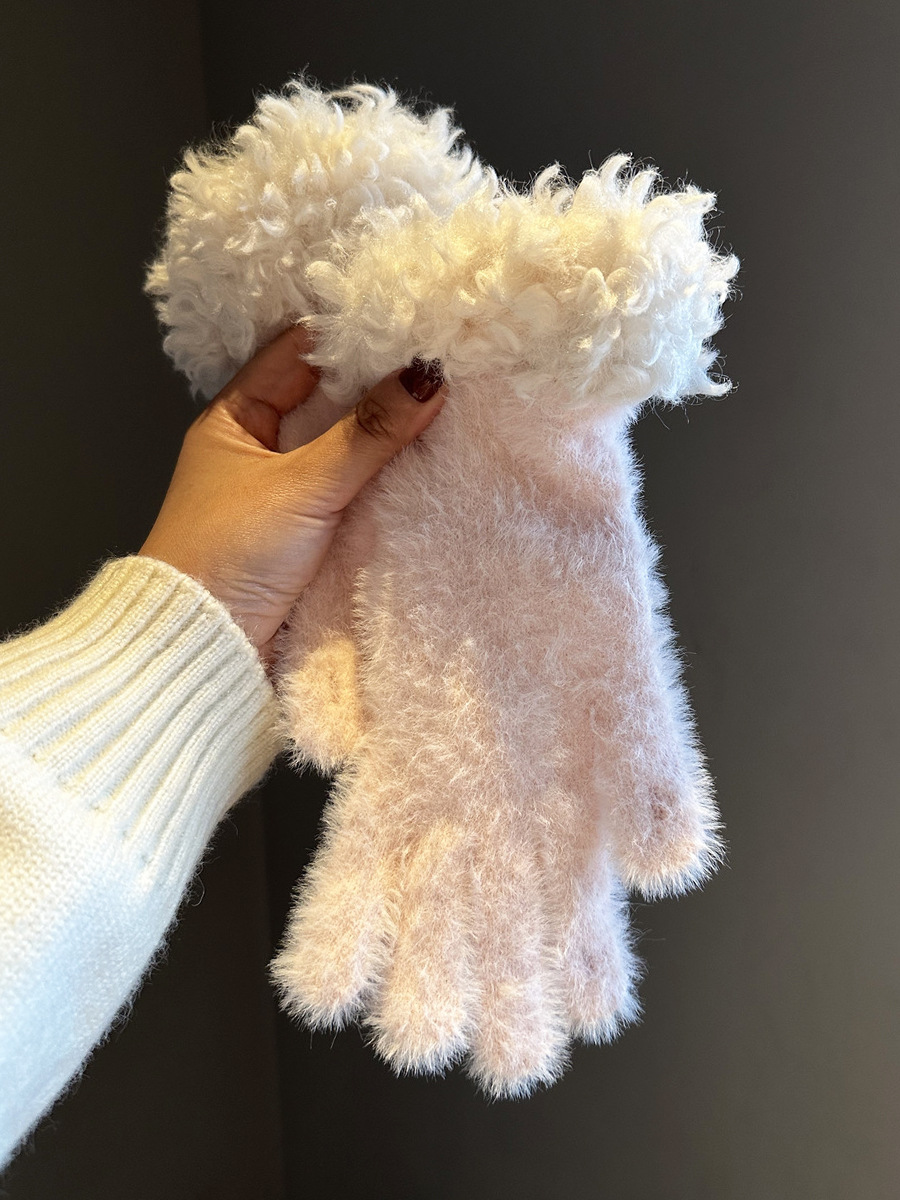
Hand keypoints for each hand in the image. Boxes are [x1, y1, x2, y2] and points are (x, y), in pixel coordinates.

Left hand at [138, 326, 445, 669]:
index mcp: (234, 418)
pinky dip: (382, 475)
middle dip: (377, 383)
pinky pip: (351, 487)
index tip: (408, 325)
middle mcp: (257, 447)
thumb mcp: (304, 485)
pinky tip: (423, 461)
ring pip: (343, 444)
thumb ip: (368, 432)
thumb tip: (427, 377)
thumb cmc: (233, 553)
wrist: (209, 647)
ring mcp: (282, 491)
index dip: (348, 336)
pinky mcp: (305, 532)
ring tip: (444, 402)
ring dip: (384, 432)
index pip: (296, 353)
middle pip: (326, 398)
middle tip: (439, 362)